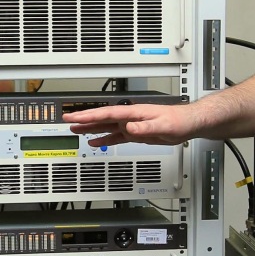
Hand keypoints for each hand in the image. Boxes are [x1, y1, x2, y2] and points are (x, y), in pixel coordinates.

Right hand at [65, 102, 203, 148]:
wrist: (187, 124)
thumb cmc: (178, 121)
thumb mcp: (162, 126)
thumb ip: (144, 128)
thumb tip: (128, 128)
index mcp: (133, 113)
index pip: (106, 113)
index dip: (89, 115)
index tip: (75, 117)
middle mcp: (129, 117)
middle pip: (101, 117)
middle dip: (83, 119)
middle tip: (67, 121)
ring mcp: (131, 125)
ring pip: (106, 126)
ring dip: (91, 128)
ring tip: (75, 131)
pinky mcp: (135, 134)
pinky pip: (115, 136)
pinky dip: (104, 139)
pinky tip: (95, 142)